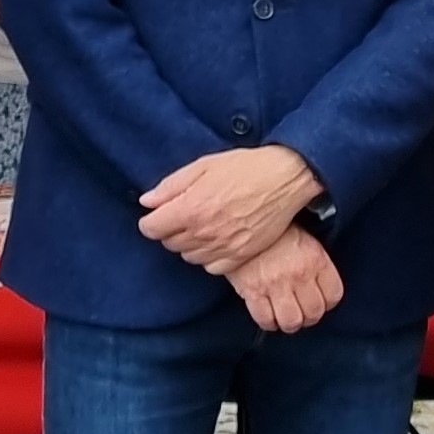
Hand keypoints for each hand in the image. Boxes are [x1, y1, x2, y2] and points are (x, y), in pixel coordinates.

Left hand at [138, 145, 318, 271]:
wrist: (285, 179)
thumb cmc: (245, 168)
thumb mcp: (203, 166)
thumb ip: (171, 186)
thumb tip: (148, 201)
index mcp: (190, 208)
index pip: (151, 229)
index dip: (153, 220)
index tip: (161, 214)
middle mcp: (203, 232)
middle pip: (169, 244)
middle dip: (171, 230)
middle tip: (186, 215)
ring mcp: (223, 247)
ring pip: (189, 257)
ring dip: (190, 244)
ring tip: (204, 226)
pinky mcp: (240, 255)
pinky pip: (212, 267)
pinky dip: (210, 257)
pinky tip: (218, 240)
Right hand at [225, 227, 342, 333]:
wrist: (241, 221)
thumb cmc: (275, 231)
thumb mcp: (305, 239)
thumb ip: (315, 263)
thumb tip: (320, 285)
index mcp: (316, 260)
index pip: (334, 295)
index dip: (328, 303)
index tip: (321, 302)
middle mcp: (299, 274)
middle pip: (314, 313)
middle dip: (309, 318)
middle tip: (302, 314)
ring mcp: (276, 284)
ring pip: (292, 321)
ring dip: (290, 324)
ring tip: (286, 318)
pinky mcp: (253, 291)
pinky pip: (265, 319)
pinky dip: (268, 323)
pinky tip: (269, 317)